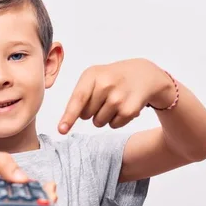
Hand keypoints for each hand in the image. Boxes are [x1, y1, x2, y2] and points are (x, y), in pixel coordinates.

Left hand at [58, 58, 175, 133]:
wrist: (144, 75)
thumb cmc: (111, 78)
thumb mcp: (93, 78)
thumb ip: (79, 96)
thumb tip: (67, 122)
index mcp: (92, 75)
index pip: (78, 99)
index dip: (68, 116)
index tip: (61, 130)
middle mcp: (106, 84)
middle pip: (85, 115)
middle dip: (91, 111)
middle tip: (104, 97)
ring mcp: (119, 98)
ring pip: (98, 122)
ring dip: (103, 116)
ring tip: (114, 100)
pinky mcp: (130, 110)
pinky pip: (113, 126)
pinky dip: (116, 120)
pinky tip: (124, 105)